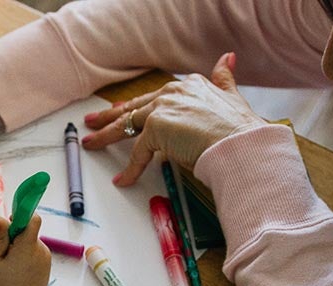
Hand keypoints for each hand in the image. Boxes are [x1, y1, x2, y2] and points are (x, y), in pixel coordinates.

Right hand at [0, 214, 50, 285]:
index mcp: (27, 248)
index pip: (32, 219)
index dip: (21, 216)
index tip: (10, 222)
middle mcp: (41, 250)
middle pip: (29, 229)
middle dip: (16, 234)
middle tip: (4, 251)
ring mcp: (46, 257)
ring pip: (31, 239)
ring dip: (20, 245)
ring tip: (10, 264)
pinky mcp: (47, 263)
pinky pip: (35, 249)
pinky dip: (26, 253)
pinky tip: (18, 268)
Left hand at [82, 52, 265, 185]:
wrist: (241, 145)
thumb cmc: (240, 131)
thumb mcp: (233, 98)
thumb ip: (225, 79)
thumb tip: (228, 59)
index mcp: (189, 85)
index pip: (154, 97)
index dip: (136, 106)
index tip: (122, 110)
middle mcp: (173, 91)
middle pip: (134, 107)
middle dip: (110, 116)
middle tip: (92, 121)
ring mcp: (162, 108)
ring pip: (127, 124)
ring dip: (106, 135)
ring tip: (91, 144)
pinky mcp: (156, 128)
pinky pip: (137, 153)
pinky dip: (130, 169)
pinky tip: (123, 179)